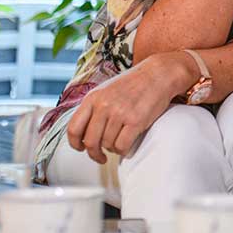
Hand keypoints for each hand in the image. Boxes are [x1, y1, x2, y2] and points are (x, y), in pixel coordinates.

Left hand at [65, 52, 195, 163]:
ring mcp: (119, 113)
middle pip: (90, 141)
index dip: (74, 144)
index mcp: (93, 98)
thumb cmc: (134, 84)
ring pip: (107, 145)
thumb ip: (94, 108)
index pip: (73, 128)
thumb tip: (85, 132)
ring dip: (112, 149)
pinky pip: (122, 146)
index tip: (81, 149)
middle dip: (94, 153)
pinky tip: (126, 146)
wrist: (158, 75)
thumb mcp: (106, 91)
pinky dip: (123, 150)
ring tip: (119, 143)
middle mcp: (103, 105)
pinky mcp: (135, 121)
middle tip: (100, 157)